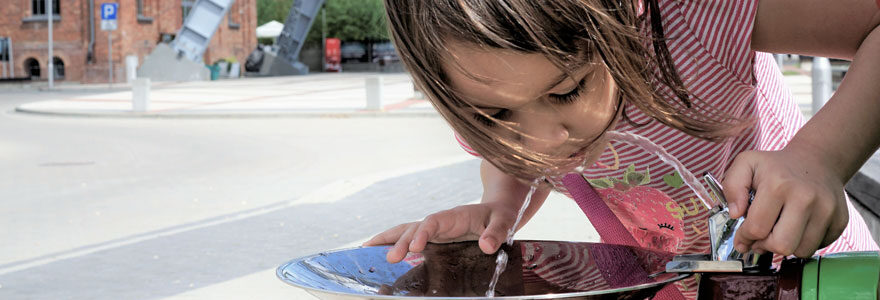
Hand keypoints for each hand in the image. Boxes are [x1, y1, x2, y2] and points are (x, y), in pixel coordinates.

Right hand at [362, 202, 518, 262]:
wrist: (498, 210)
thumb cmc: (500, 215)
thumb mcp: (504, 222)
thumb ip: (496, 232)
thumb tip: (487, 246)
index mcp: (454, 216)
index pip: (433, 222)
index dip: (423, 233)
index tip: (415, 247)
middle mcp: (439, 221)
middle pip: (414, 228)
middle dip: (401, 241)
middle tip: (390, 258)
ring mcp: (434, 230)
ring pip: (406, 231)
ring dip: (388, 240)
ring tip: (367, 250)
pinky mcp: (433, 238)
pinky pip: (410, 239)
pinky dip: (392, 242)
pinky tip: (377, 251)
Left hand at [722, 147, 848, 257]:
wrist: (817, 160)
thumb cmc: (776, 166)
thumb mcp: (746, 164)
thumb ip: (732, 186)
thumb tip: (735, 213)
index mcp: (779, 185)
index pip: (757, 229)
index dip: (745, 237)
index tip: (743, 236)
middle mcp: (806, 198)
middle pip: (781, 245)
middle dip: (766, 246)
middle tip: (761, 237)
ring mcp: (827, 210)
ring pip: (801, 251)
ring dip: (785, 246)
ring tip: (778, 231)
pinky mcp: (840, 221)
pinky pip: (818, 248)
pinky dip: (804, 243)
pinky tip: (796, 228)